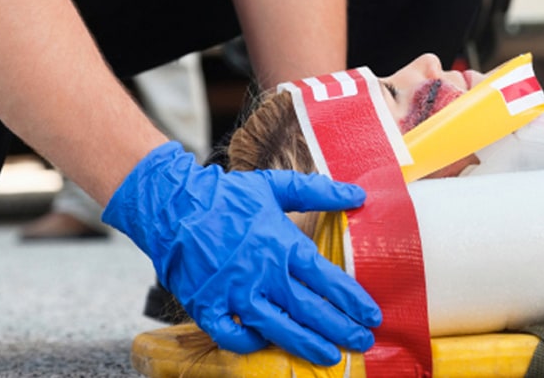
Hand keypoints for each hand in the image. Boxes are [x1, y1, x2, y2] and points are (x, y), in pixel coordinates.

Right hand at [103, 142, 378, 364]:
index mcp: (281, 245)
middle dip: (340, 329)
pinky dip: (250, 343)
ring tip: (330, 356)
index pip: (327, 279)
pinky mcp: (206, 305)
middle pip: (309, 309)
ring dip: (306, 344)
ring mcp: (233, 292)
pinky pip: (231, 335)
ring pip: (277, 327)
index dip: (352, 300)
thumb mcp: (275, 186)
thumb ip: (319, 192)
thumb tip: (358, 193)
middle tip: (363, 342)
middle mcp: (262, 272)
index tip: (372, 315)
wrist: (170, 205)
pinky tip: (267, 343)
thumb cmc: (225, 196)